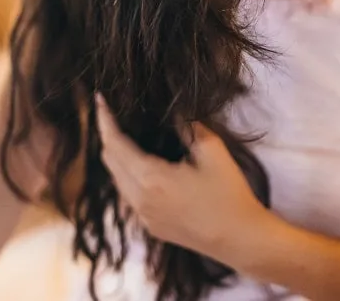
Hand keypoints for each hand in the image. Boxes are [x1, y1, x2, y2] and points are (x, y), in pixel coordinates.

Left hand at [95, 94, 278, 264]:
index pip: (114, 143)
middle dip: (106, 135)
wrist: (240, 240)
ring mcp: (144, 216)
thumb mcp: (212, 151)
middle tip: (111, 114)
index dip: (104, 120)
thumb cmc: (229, 194)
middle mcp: (140, 199)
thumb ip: (187, 126)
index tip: (99, 100)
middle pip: (110, 161)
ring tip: (121, 134)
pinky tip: (138, 165)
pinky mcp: (151, 227)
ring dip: (115, 156)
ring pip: (116, 180)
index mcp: (151, 177)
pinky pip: (128, 195)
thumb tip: (171, 109)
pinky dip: (125, 175)